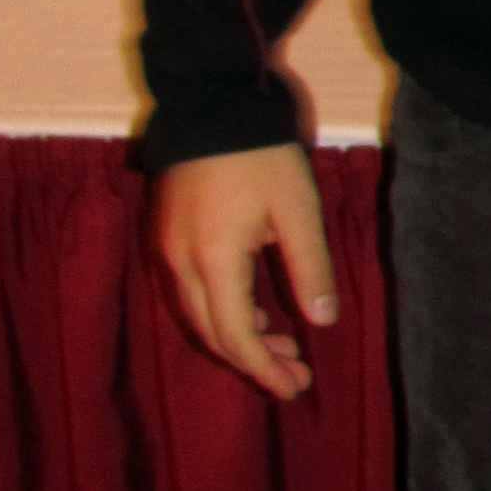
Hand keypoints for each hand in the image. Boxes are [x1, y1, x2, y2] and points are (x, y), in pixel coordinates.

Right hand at [153, 142, 337, 397]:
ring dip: (239, 335)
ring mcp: (168, 247)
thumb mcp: (297, 211)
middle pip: (212, 333)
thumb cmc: (261, 155)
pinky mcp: (168, 233)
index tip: (295, 388)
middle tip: (296, 374)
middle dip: (254, 360)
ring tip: (285, 344)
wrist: (211, 102)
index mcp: (212, 261)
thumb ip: (309, 268)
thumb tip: (323, 323)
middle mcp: (179, 262)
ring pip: (199, 314)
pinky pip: (191, 290)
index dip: (264, 369)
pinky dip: (224, 310)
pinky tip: (258, 310)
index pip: (235, 336)